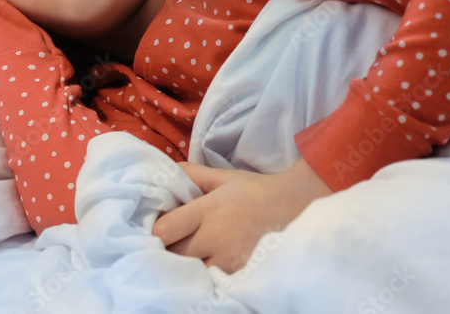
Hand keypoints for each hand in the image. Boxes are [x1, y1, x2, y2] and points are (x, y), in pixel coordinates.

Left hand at [151, 157, 331, 272]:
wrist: (293, 206)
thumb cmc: (252, 190)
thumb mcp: (222, 176)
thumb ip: (190, 174)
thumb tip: (164, 172)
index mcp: (208, 209)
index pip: (165, 230)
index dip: (156, 229)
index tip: (158, 224)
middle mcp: (216, 237)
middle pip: (173, 254)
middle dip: (166, 247)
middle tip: (172, 239)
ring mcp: (228, 259)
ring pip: (189, 270)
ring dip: (184, 262)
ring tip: (188, 250)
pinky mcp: (238, 274)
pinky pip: (209, 278)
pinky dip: (202, 272)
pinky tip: (205, 260)